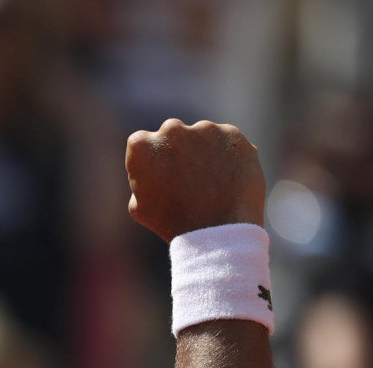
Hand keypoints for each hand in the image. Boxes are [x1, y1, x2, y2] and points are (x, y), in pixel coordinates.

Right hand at [126, 119, 265, 241]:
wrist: (218, 233)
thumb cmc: (174, 223)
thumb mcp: (139, 206)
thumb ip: (140, 177)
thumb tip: (151, 167)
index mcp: (142, 145)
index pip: (143, 144)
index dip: (152, 162)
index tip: (162, 179)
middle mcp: (171, 129)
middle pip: (173, 135)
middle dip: (179, 152)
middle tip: (189, 181)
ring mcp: (204, 129)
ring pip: (202, 137)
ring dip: (204, 153)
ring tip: (211, 185)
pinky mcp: (232, 134)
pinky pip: (227, 142)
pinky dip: (228, 156)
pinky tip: (228, 180)